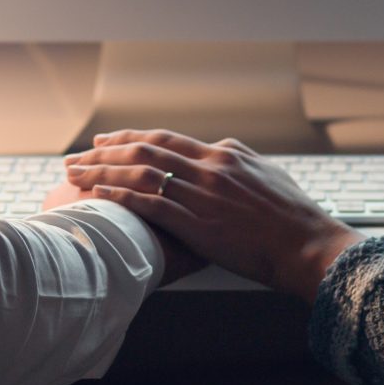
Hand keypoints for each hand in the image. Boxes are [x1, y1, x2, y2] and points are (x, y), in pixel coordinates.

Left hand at [63, 130, 361, 299]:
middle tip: (78, 155)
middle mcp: (208, 168)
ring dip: (102, 172)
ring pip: (140, 174)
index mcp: (223, 155)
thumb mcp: (267, 175)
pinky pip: (149, 205)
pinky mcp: (198, 224)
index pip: (166, 139)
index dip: (130, 138)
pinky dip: (119, 198)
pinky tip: (99, 198)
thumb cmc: (294, 218)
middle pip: (144, 151)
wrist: (308, 245)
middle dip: (105, 151)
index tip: (106, 141)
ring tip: (75, 175)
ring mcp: (201, 195)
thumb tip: (221, 150)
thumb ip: (238, 161)